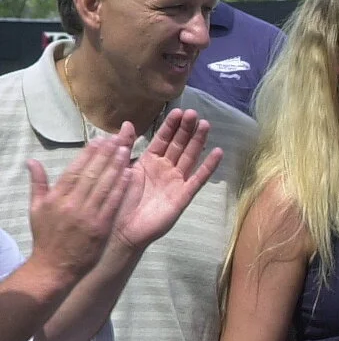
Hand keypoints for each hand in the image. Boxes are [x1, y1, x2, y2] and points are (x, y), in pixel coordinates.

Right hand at [24, 125, 137, 280]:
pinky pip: (113, 203)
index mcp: (56, 198)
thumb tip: (32, 160)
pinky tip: (129, 174)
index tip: (99, 140)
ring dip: (116, 166)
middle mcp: (72, 204)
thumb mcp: (36, 209)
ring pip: (104, 185)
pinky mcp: (100, 227)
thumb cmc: (46, 237)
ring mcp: (87, 215)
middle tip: (118, 138)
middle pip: (91, 174)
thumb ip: (38, 184)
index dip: (88, 154)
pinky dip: (121, 188)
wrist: (54, 266)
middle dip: (105, 155)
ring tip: (126, 150)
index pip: (74, 170)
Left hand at [115, 110, 223, 250]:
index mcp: (149, 162)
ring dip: (198, 141)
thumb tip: (126, 123)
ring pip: (189, 157)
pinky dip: (208, 166)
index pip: (162, 139)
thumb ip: (124, 147)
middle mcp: (165, 169)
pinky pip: (198, 179)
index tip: (178, 111)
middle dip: (186, 129)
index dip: (170, 125)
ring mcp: (176, 182)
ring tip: (206, 125)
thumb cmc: (118, 200)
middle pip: (179, 145)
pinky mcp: (183, 195)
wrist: (122, 229)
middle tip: (194, 113)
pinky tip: (217, 152)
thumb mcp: (119, 169)